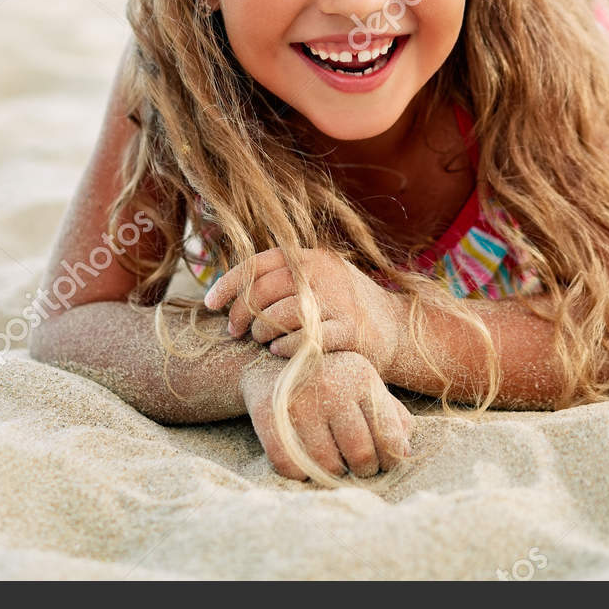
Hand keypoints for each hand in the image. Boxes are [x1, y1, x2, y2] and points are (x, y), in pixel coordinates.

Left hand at [203, 247, 406, 370]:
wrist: (398, 329)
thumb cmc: (346, 306)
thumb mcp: (320, 279)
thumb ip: (284, 277)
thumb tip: (233, 286)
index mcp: (312, 257)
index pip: (260, 263)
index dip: (229, 283)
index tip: (210, 304)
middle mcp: (325, 273)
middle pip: (266, 288)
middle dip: (242, 312)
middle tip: (235, 331)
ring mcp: (340, 301)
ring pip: (282, 313)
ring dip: (262, 331)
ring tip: (260, 342)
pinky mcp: (351, 331)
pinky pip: (307, 339)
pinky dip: (286, 347)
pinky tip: (279, 352)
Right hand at [239, 352, 413, 480]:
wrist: (269, 358)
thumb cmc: (329, 379)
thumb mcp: (362, 384)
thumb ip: (390, 414)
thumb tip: (404, 452)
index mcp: (361, 377)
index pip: (389, 436)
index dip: (390, 460)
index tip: (383, 463)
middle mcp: (332, 387)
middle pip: (360, 454)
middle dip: (363, 470)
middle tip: (357, 467)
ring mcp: (299, 401)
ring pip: (326, 465)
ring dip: (331, 473)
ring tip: (331, 462)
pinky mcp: (269, 415)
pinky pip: (290, 466)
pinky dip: (299, 473)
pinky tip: (304, 462)